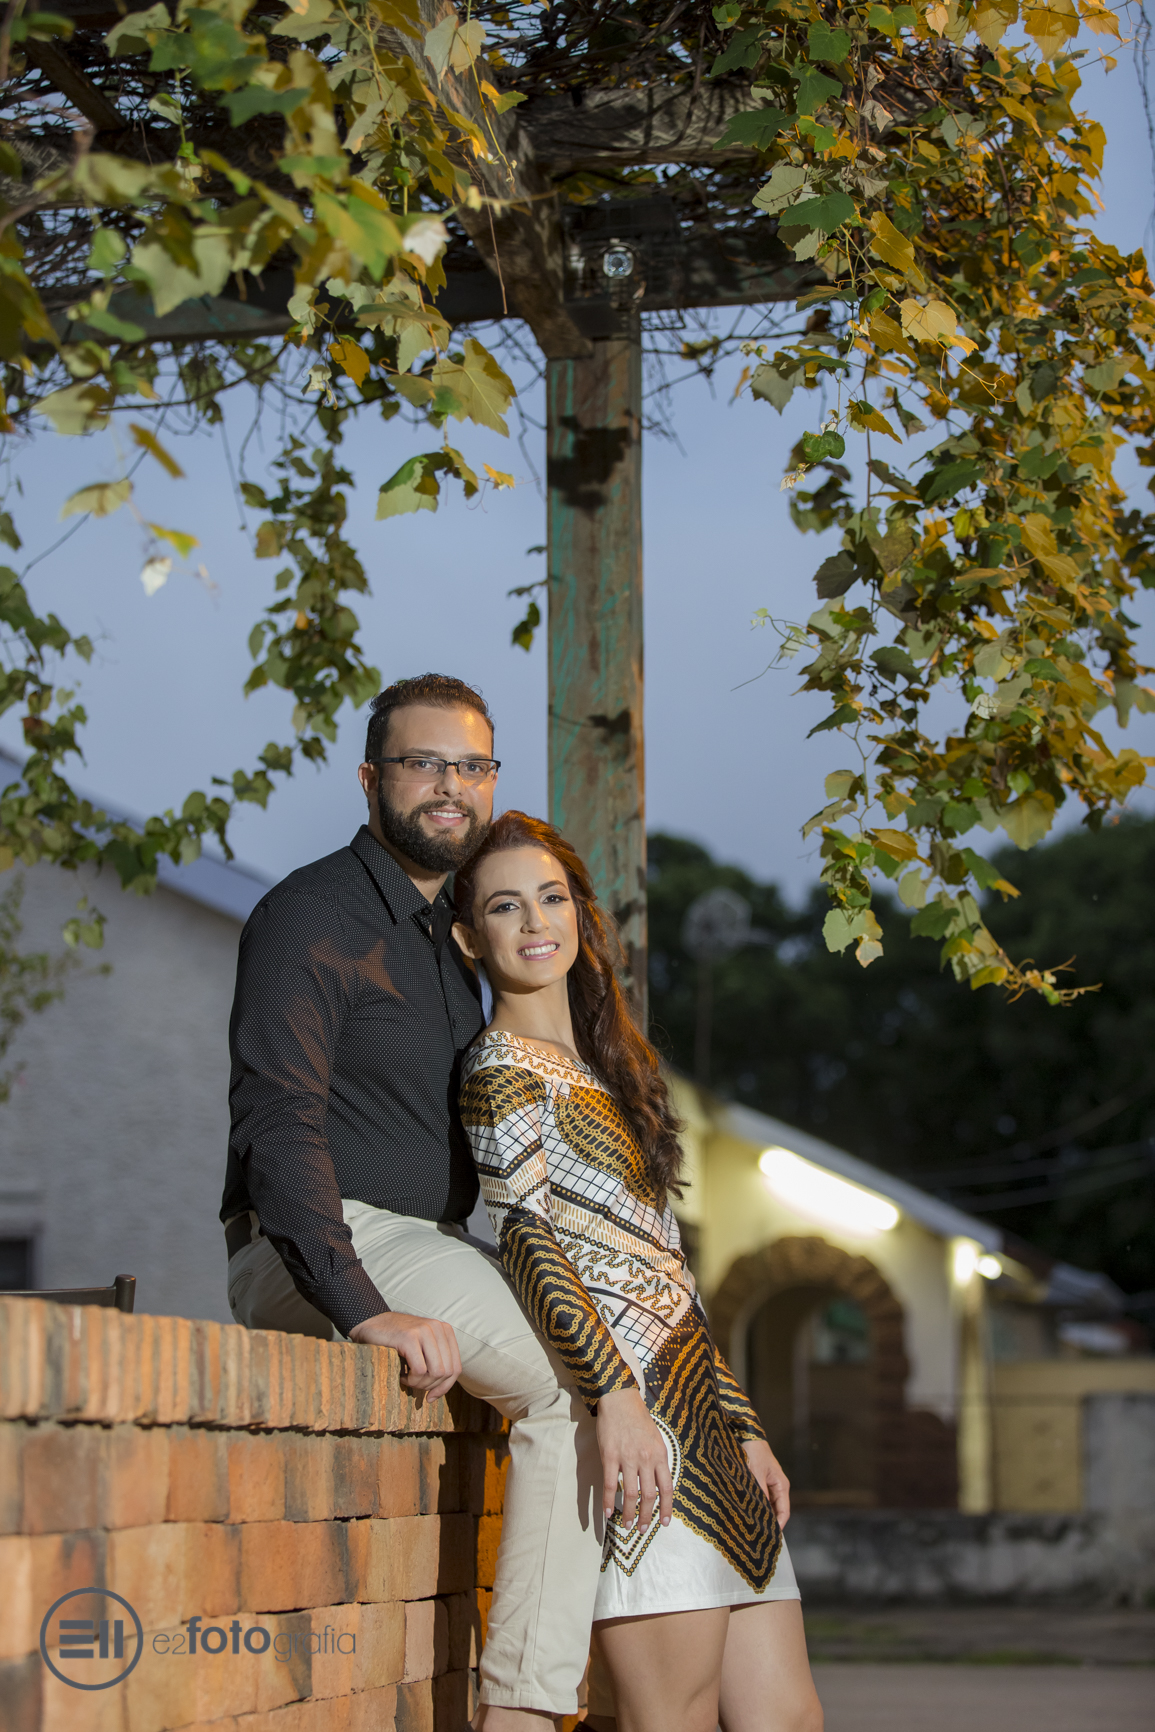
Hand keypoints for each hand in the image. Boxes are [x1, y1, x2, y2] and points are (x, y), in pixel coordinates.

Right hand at [349, 1311, 461, 1397]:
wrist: (371, 1323)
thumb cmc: (397, 1340)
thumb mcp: (423, 1347)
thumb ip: (437, 1361)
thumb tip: (442, 1389)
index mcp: (445, 1331)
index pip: (455, 1367)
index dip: (444, 1387)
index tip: (431, 1397)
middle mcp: (437, 1328)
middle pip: (446, 1372)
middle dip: (430, 1386)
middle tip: (414, 1385)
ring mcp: (424, 1331)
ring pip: (435, 1372)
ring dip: (420, 1384)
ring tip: (407, 1379)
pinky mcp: (409, 1338)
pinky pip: (419, 1370)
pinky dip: (410, 1380)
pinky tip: (401, 1375)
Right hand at [596, 1387, 672, 1533]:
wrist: (620, 1400)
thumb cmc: (639, 1420)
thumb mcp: (656, 1439)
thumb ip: (658, 1461)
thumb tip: (659, 1483)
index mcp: (660, 1455)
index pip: (667, 1488)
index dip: (666, 1508)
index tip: (664, 1523)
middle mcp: (646, 1459)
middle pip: (649, 1495)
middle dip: (646, 1516)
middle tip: (642, 1529)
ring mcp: (627, 1458)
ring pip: (630, 1494)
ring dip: (629, 1513)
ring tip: (627, 1525)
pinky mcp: (610, 1456)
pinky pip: (610, 1485)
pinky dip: (608, 1501)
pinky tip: (607, 1512)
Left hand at [742, 1436, 790, 1526]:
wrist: (746, 1435)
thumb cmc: (754, 1452)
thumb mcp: (756, 1473)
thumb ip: (759, 1493)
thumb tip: (760, 1512)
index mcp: (782, 1485)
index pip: (784, 1512)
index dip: (778, 1525)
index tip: (770, 1536)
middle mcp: (777, 1487)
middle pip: (776, 1511)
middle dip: (769, 1522)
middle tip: (757, 1535)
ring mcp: (769, 1485)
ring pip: (768, 1506)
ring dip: (761, 1514)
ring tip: (752, 1526)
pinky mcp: (760, 1483)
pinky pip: (760, 1499)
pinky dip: (756, 1506)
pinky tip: (747, 1512)